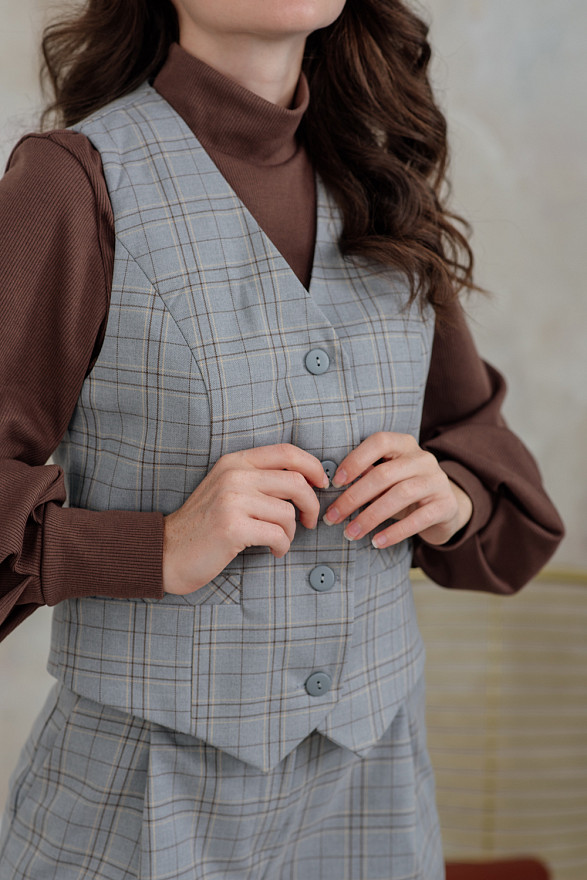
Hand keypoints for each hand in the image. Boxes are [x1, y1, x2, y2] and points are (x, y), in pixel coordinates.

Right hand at [163, 444, 327, 594]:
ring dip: (292, 531)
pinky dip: (282, 547)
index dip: (312, 466)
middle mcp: (233, 476)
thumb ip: (259, 479)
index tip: (322, 484)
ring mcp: (231, 501)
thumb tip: (305, 481)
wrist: (167, 551)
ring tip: (279, 540)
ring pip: (288, 513)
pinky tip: (273, 551)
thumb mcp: (227, 489)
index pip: (286, 452)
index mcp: (234, 462)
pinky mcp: (232, 528)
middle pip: (295, 482)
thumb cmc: (204, 524)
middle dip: (312, 504)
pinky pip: (278, 535)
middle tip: (309, 521)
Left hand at [322, 432, 472, 547]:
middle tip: (332, 518)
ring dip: (370, 517)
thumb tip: (335, 485)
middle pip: (383, 474)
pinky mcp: (445, 505)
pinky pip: (418, 519)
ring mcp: (437, 481)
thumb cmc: (405, 491)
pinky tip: (376, 542)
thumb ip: (367, 476)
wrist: (444, 509)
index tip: (335, 483)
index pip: (379, 442)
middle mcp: (423, 459)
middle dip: (353, 498)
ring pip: (399, 495)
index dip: (355, 460)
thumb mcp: (387, 480)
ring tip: (350, 533)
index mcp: (405, 445)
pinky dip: (394, 532)